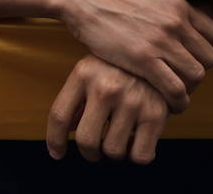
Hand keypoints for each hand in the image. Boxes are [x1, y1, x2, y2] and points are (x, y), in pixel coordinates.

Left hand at [47, 55, 168, 163]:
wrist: (158, 56)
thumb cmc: (117, 68)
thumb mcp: (91, 73)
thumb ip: (75, 101)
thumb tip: (62, 134)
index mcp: (83, 74)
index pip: (59, 116)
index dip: (54, 141)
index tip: (57, 154)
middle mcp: (105, 87)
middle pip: (86, 140)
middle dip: (88, 153)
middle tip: (93, 151)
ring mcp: (131, 101)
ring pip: (113, 151)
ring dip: (113, 152)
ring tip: (118, 138)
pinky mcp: (155, 114)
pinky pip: (140, 156)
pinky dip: (136, 156)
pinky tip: (135, 141)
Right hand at [53, 0, 212, 110]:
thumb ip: (168, 10)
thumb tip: (177, 28)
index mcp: (178, 4)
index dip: (203, 51)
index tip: (189, 59)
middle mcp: (175, 21)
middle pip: (209, 57)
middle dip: (198, 70)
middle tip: (182, 79)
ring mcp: (161, 40)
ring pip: (196, 75)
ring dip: (189, 88)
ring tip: (176, 93)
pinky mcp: (144, 59)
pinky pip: (175, 88)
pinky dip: (178, 101)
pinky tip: (171, 105)